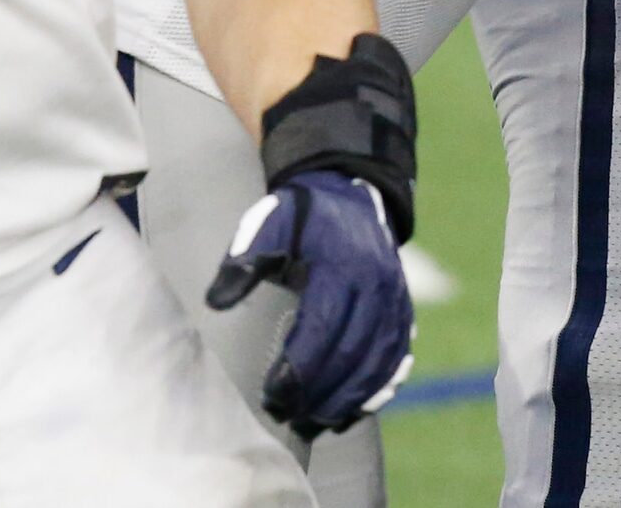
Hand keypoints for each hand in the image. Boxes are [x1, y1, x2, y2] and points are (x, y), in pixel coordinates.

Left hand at [207, 170, 417, 436]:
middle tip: (286, 416)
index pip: (324, 327)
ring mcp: (396, 300)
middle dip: (319, 392)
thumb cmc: (303, 217)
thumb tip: (216, 302)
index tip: (272, 395)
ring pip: (379, 362)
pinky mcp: (404, 311)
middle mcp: (378, 285)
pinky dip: (377, 389)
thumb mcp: (269, 223)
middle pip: (352, 352)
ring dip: (349, 399)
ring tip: (314, 424)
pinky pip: (397, 358)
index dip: (299, 367)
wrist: (352, 196)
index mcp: (344, 265)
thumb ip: (244, 259)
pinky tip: (349, 411)